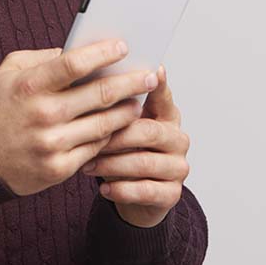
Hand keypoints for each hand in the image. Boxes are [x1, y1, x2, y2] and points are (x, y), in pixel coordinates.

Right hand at [0, 38, 158, 196]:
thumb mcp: (9, 72)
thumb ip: (42, 57)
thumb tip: (79, 50)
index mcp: (30, 85)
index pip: (75, 64)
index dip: (103, 53)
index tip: (123, 47)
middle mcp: (43, 114)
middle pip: (100, 94)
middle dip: (131, 82)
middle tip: (150, 75)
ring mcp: (52, 144)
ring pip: (104, 124)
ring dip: (127, 110)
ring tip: (139, 99)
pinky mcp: (59, 168)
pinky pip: (96, 148)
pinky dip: (110, 135)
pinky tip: (119, 125)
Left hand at [81, 64, 190, 226]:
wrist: (132, 192)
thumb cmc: (121, 149)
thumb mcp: (118, 124)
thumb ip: (114, 104)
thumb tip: (89, 77)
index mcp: (166, 115)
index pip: (163, 96)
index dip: (159, 85)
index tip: (152, 70)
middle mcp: (177, 138)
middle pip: (149, 131)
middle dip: (116, 135)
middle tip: (87, 136)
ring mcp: (177, 166)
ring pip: (145, 162)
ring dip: (112, 164)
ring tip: (87, 164)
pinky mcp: (172, 193)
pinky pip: (146, 191)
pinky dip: (122, 189)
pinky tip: (104, 188)